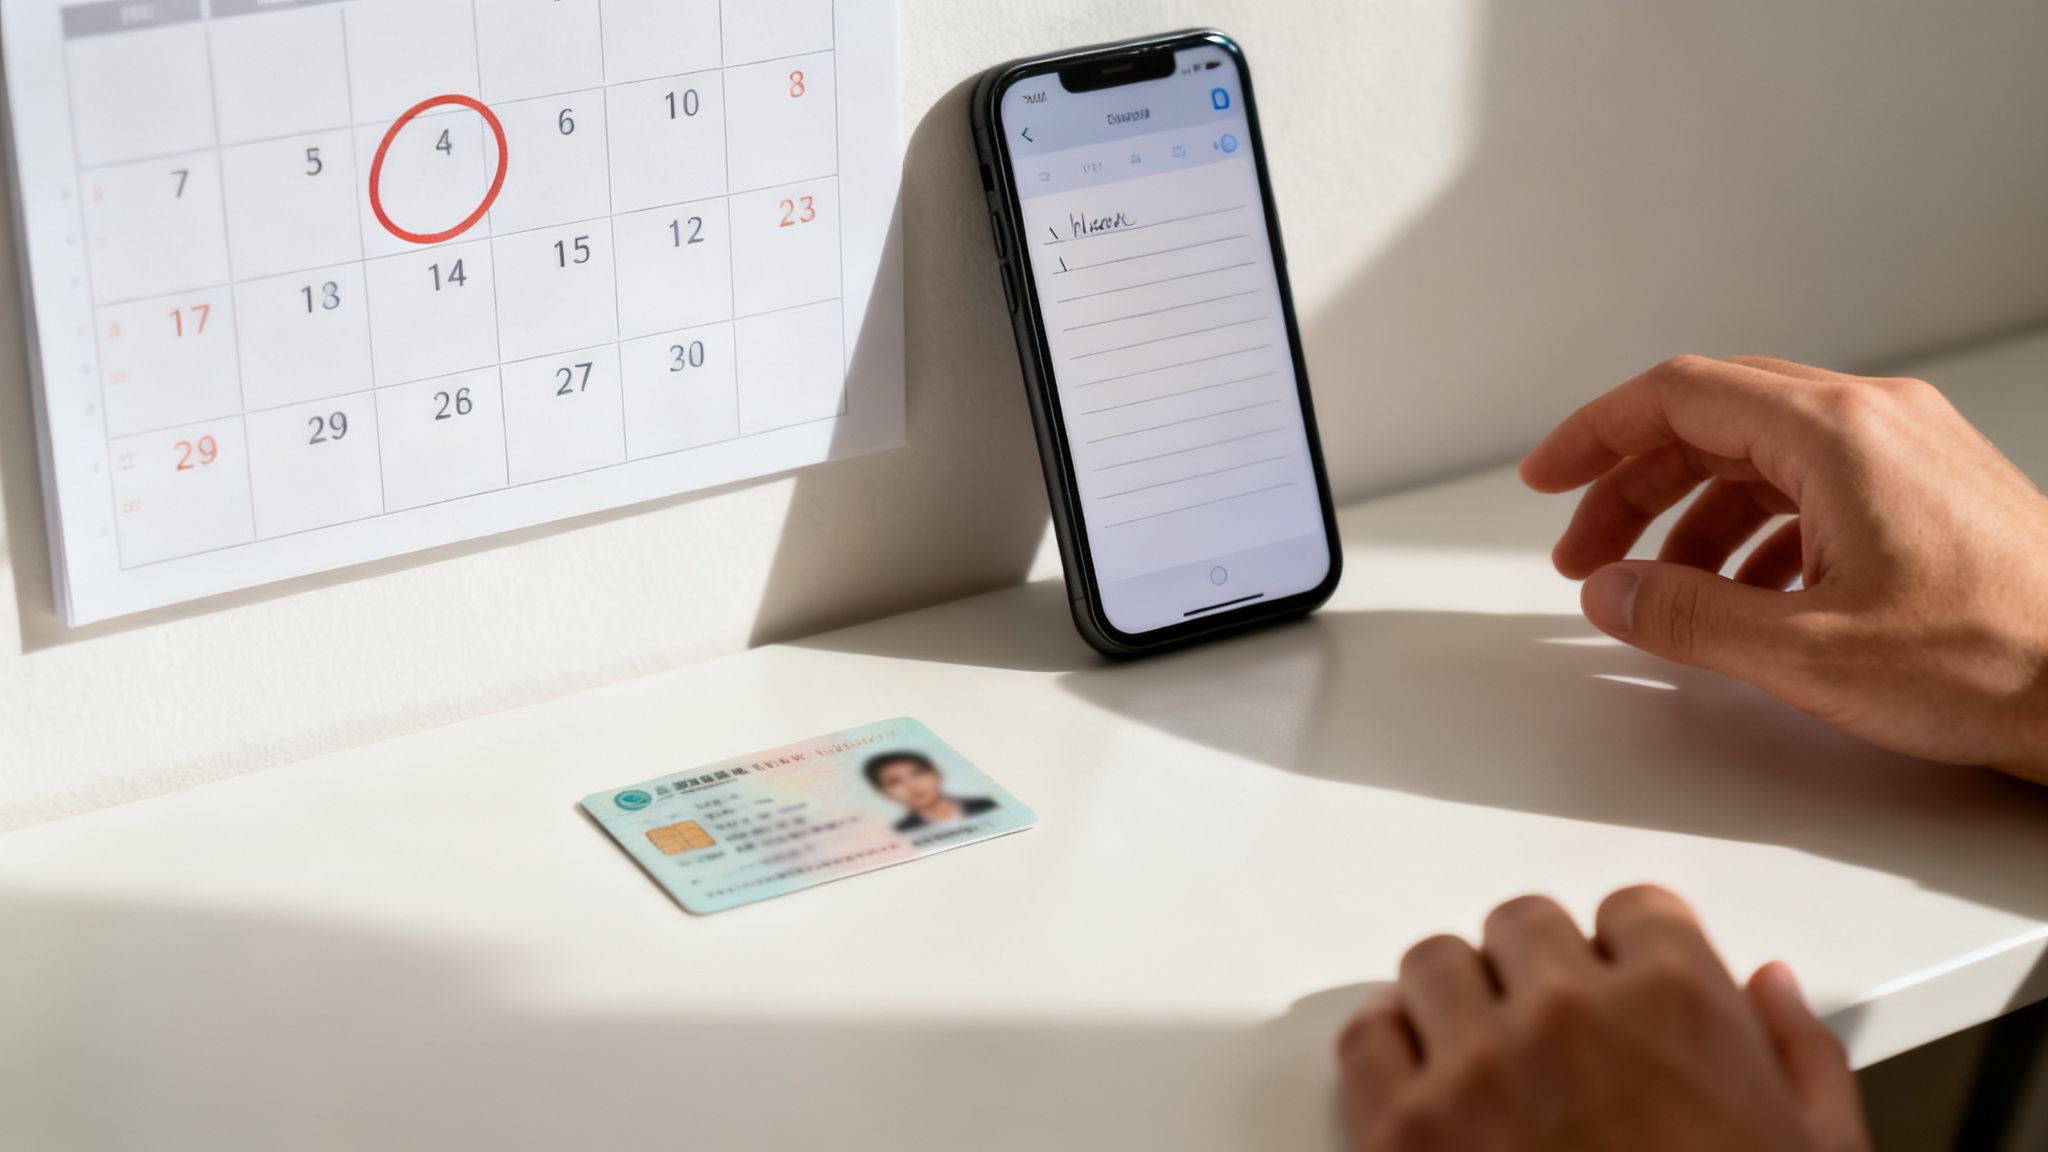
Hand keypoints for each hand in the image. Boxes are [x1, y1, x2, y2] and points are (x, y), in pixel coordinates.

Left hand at [1338, 887, 1870, 1151]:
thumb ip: (1800, 1057)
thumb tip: (1771, 989)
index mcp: (1677, 1004)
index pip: (1633, 910)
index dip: (1631, 953)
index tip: (1623, 982)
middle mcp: (1568, 1014)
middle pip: (1523, 925)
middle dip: (1539, 971)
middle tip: (1553, 1031)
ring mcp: (1477, 1066)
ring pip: (1437, 964)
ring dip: (1459, 1001)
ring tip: (1485, 1057)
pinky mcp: (1403, 1127)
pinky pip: (1368, 1036)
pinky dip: (1390, 1049)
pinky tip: (1423, 1084)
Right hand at [1522, 356, 2047, 778]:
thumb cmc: (1997, 660)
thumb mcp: (1807, 652)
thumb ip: (1688, 617)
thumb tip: (1611, 593)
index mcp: (1837, 433)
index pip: (1678, 394)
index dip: (1595, 435)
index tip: (1546, 478)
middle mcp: (1875, 420)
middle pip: (1714, 419)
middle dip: (1634, 484)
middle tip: (1586, 552)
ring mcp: (1911, 451)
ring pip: (1763, 455)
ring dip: (1692, 515)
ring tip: (1658, 591)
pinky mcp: (1933, 490)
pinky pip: (1814, 486)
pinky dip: (1755, 532)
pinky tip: (1743, 598)